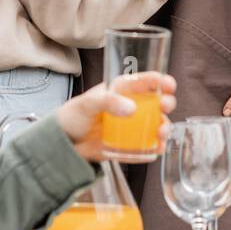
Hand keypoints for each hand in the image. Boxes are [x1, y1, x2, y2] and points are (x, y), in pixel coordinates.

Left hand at [54, 72, 176, 162]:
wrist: (62, 144)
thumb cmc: (73, 116)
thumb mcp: (88, 103)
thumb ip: (108, 102)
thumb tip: (132, 109)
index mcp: (123, 91)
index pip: (146, 82)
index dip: (160, 80)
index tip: (168, 84)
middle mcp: (132, 107)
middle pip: (158, 103)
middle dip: (167, 103)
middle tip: (166, 105)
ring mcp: (132, 127)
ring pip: (157, 125)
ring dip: (165, 127)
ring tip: (161, 132)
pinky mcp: (130, 145)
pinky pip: (148, 146)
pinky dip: (156, 148)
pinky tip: (157, 149)